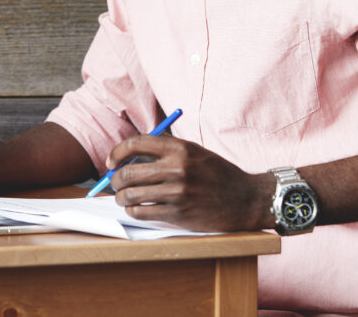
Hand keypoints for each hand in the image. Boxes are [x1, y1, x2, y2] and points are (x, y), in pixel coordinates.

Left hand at [105, 135, 270, 231]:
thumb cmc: (218, 174)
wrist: (246, 198)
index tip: (111, 162)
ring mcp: (178, 192)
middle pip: (129, 172)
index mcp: (180, 148)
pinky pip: (143, 212)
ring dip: (121, 198)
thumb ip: (165, 151)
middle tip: (115, 183)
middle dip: (115, 179)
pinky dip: (133, 211)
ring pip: (131, 195)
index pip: (136, 144)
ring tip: (123, 198)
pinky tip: (136, 209)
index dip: (117, 153)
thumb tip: (129, 156)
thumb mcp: (195, 152)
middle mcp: (178, 168)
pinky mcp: (179, 214)